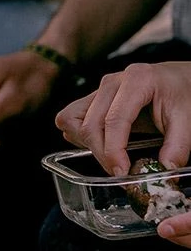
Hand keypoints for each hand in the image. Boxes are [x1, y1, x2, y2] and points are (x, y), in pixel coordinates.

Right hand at [55, 61, 190, 177]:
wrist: (178, 78)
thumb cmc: (182, 93)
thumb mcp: (188, 118)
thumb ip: (178, 146)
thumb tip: (165, 170)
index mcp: (136, 81)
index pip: (114, 120)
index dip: (113, 150)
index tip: (122, 171)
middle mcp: (112, 83)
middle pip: (90, 123)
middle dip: (102, 154)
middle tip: (120, 172)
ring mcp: (100, 89)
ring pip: (73, 119)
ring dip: (86, 144)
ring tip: (109, 157)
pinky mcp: (95, 97)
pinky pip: (71, 117)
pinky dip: (78, 134)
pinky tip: (100, 144)